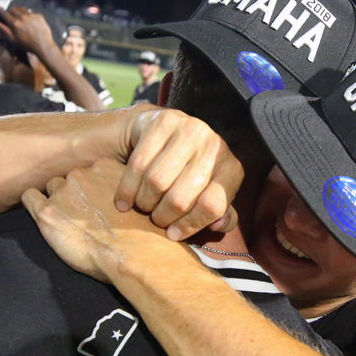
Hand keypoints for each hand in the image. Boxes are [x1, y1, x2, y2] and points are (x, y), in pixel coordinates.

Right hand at [0, 7, 58, 57]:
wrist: (43, 45)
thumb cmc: (26, 44)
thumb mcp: (13, 39)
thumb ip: (4, 29)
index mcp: (14, 23)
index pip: (4, 13)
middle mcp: (22, 17)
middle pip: (13, 9)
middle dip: (10, 11)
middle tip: (11, 16)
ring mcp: (31, 15)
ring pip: (22, 9)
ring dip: (19, 12)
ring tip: (21, 19)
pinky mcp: (38, 15)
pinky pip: (31, 12)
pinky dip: (29, 15)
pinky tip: (30, 22)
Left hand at [23, 158, 174, 282]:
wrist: (136, 258)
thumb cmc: (145, 234)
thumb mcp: (141, 197)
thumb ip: (125, 186)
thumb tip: (119, 191)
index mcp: (105, 165)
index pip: (90, 169)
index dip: (93, 188)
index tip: (100, 203)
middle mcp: (82, 173)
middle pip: (70, 178)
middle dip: (75, 193)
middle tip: (87, 217)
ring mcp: (63, 192)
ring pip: (52, 187)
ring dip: (58, 201)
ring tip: (71, 222)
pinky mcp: (47, 212)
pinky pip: (29, 197)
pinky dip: (33, 203)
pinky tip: (45, 215)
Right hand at [113, 109, 243, 239]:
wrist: (170, 132)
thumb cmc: (191, 171)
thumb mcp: (210, 193)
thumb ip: (220, 214)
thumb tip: (218, 225)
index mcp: (231, 169)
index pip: (212, 206)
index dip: (190, 225)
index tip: (173, 234)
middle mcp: (214, 146)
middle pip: (180, 198)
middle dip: (162, 217)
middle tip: (156, 220)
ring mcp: (189, 130)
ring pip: (156, 182)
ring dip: (144, 203)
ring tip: (143, 206)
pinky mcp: (163, 121)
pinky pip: (138, 165)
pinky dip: (127, 189)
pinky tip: (124, 201)